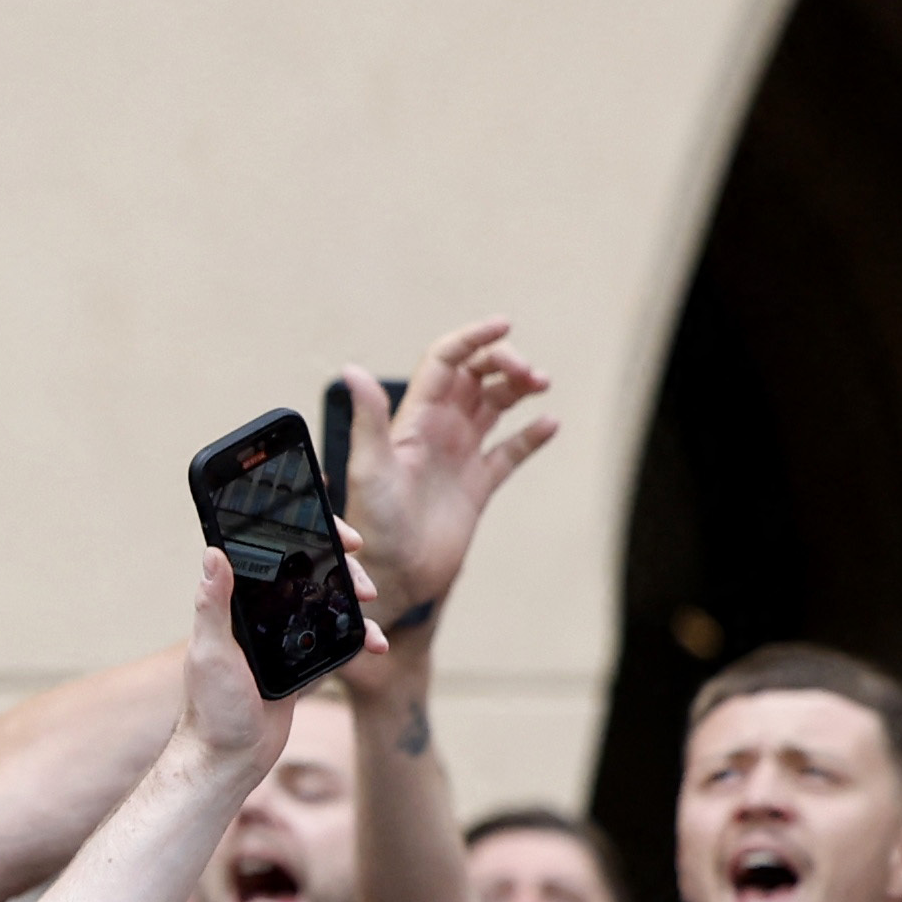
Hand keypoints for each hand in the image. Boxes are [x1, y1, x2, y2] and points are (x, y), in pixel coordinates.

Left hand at [345, 319, 559, 636]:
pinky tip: (550, 424)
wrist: (394, 576)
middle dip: (504, 361)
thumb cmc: (373, 524)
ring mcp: (461, 455)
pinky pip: (510, 451)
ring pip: (496, 405)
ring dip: (520, 387)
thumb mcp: (369, 467)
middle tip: (529, 373)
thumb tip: (351, 368)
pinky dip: (532, 435)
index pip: (446, 360)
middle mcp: (439, 429)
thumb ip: (368, 418)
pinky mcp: (479, 485)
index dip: (474, 338)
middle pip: (476, 375)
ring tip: (541, 384)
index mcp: (415, 418)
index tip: (504, 324)